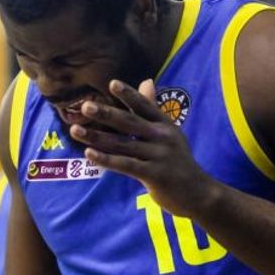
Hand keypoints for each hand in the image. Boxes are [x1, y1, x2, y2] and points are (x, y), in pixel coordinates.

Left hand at [73, 79, 219, 217]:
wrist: (199, 193)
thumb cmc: (179, 161)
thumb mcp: (170, 132)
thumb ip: (153, 109)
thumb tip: (146, 81)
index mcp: (166, 124)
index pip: (145, 106)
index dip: (129, 95)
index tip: (112, 83)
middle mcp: (163, 137)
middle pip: (130, 123)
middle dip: (106, 114)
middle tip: (85, 106)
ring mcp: (159, 156)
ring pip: (123, 144)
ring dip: (97, 137)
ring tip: (76, 130)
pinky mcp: (154, 175)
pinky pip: (126, 165)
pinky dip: (106, 159)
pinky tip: (89, 154)